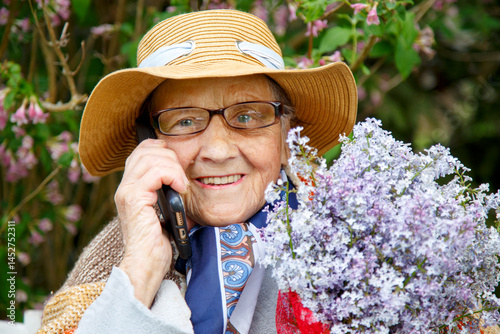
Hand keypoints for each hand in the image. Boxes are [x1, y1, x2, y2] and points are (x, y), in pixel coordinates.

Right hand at [115, 139, 188, 306]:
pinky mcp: (134, 198)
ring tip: (182, 185)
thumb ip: (169, 194)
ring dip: (174, 167)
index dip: (161, 149)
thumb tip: (186, 182)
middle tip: (182, 178)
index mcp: (130, 188)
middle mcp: (124, 187)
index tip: (178, 164)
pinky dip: (173, 175)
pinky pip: (156, 172)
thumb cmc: (157, 243)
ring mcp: (127, 191)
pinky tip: (180, 188)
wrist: (146, 264)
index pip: (141, 151)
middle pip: (146, 150)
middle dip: (171, 158)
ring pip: (152, 158)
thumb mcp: (165, 212)